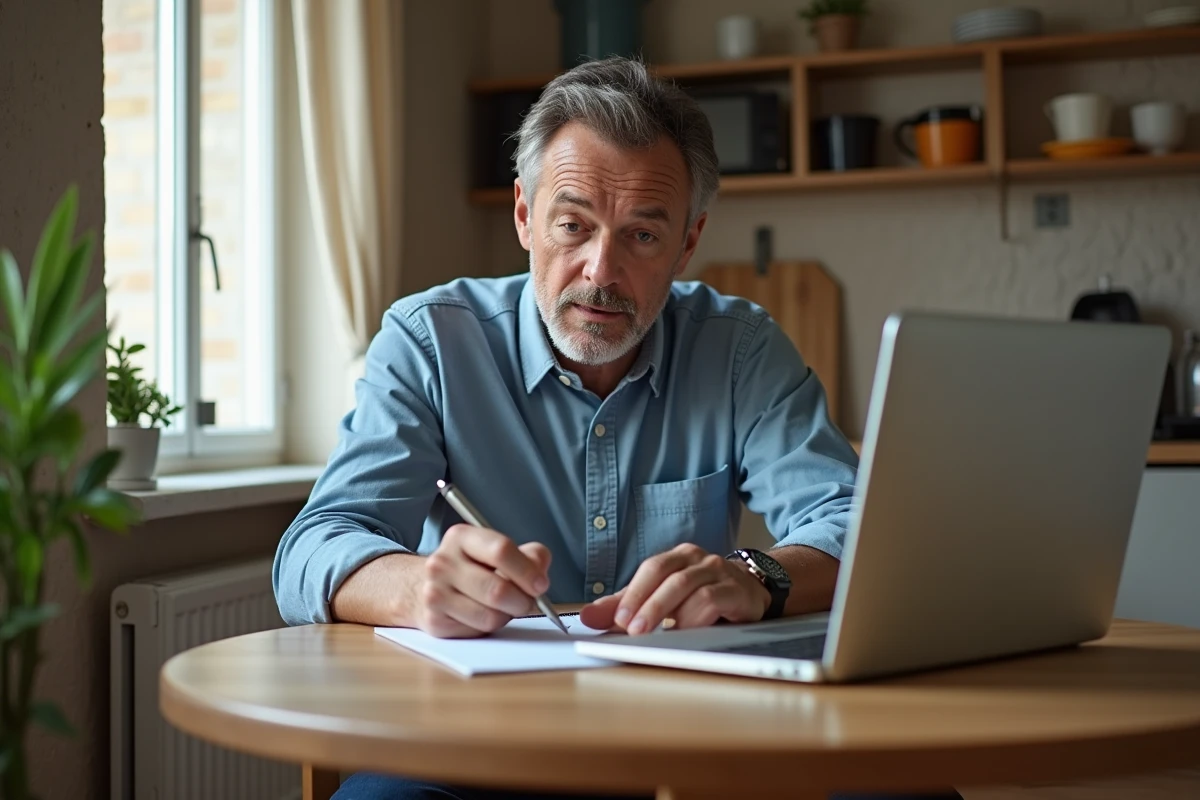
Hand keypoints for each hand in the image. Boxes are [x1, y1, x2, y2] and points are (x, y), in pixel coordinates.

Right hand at [416, 524, 550, 637]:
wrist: (423, 586)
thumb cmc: (471, 567)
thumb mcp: (498, 549)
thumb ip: (528, 555)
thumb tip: (540, 572)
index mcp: (461, 537)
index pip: (501, 550)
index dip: (527, 571)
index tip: (540, 584)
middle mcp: (442, 562)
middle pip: (497, 590)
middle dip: (522, 601)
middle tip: (528, 602)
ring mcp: (434, 593)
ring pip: (490, 616)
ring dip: (506, 616)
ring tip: (502, 607)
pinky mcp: (434, 621)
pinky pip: (478, 631)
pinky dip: (489, 627)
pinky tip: (482, 614)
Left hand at [580, 543, 770, 634]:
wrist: (751, 593)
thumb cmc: (701, 596)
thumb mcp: (661, 599)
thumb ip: (625, 606)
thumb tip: (587, 617)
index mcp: (677, 557)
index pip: (650, 568)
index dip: (632, 593)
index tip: (616, 619)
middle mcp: (698, 559)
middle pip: (667, 575)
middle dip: (646, 602)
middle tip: (630, 629)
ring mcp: (719, 572)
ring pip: (689, 586)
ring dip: (667, 611)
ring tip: (652, 633)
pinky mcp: (737, 591)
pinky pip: (713, 598)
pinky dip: (695, 616)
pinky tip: (685, 631)